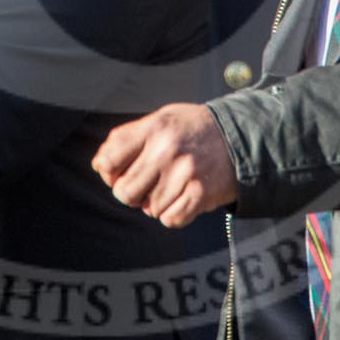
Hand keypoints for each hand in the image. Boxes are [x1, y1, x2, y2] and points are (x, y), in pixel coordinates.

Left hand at [92, 104, 235, 227]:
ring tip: (172, 186)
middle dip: (132, 193)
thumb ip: (128, 139)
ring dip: (156, 203)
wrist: (240, 136)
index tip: (119, 173)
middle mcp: (166, 150)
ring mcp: (184, 173)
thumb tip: (99, 166)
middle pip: (124, 192)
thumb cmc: (192, 129)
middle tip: (148, 184)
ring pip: (148, 209)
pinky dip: (174, 214)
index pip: (108, 161)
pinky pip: (170, 219)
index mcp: (153, 128)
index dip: (108, 173)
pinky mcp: (200, 194)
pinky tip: (184, 197)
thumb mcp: (161, 119)